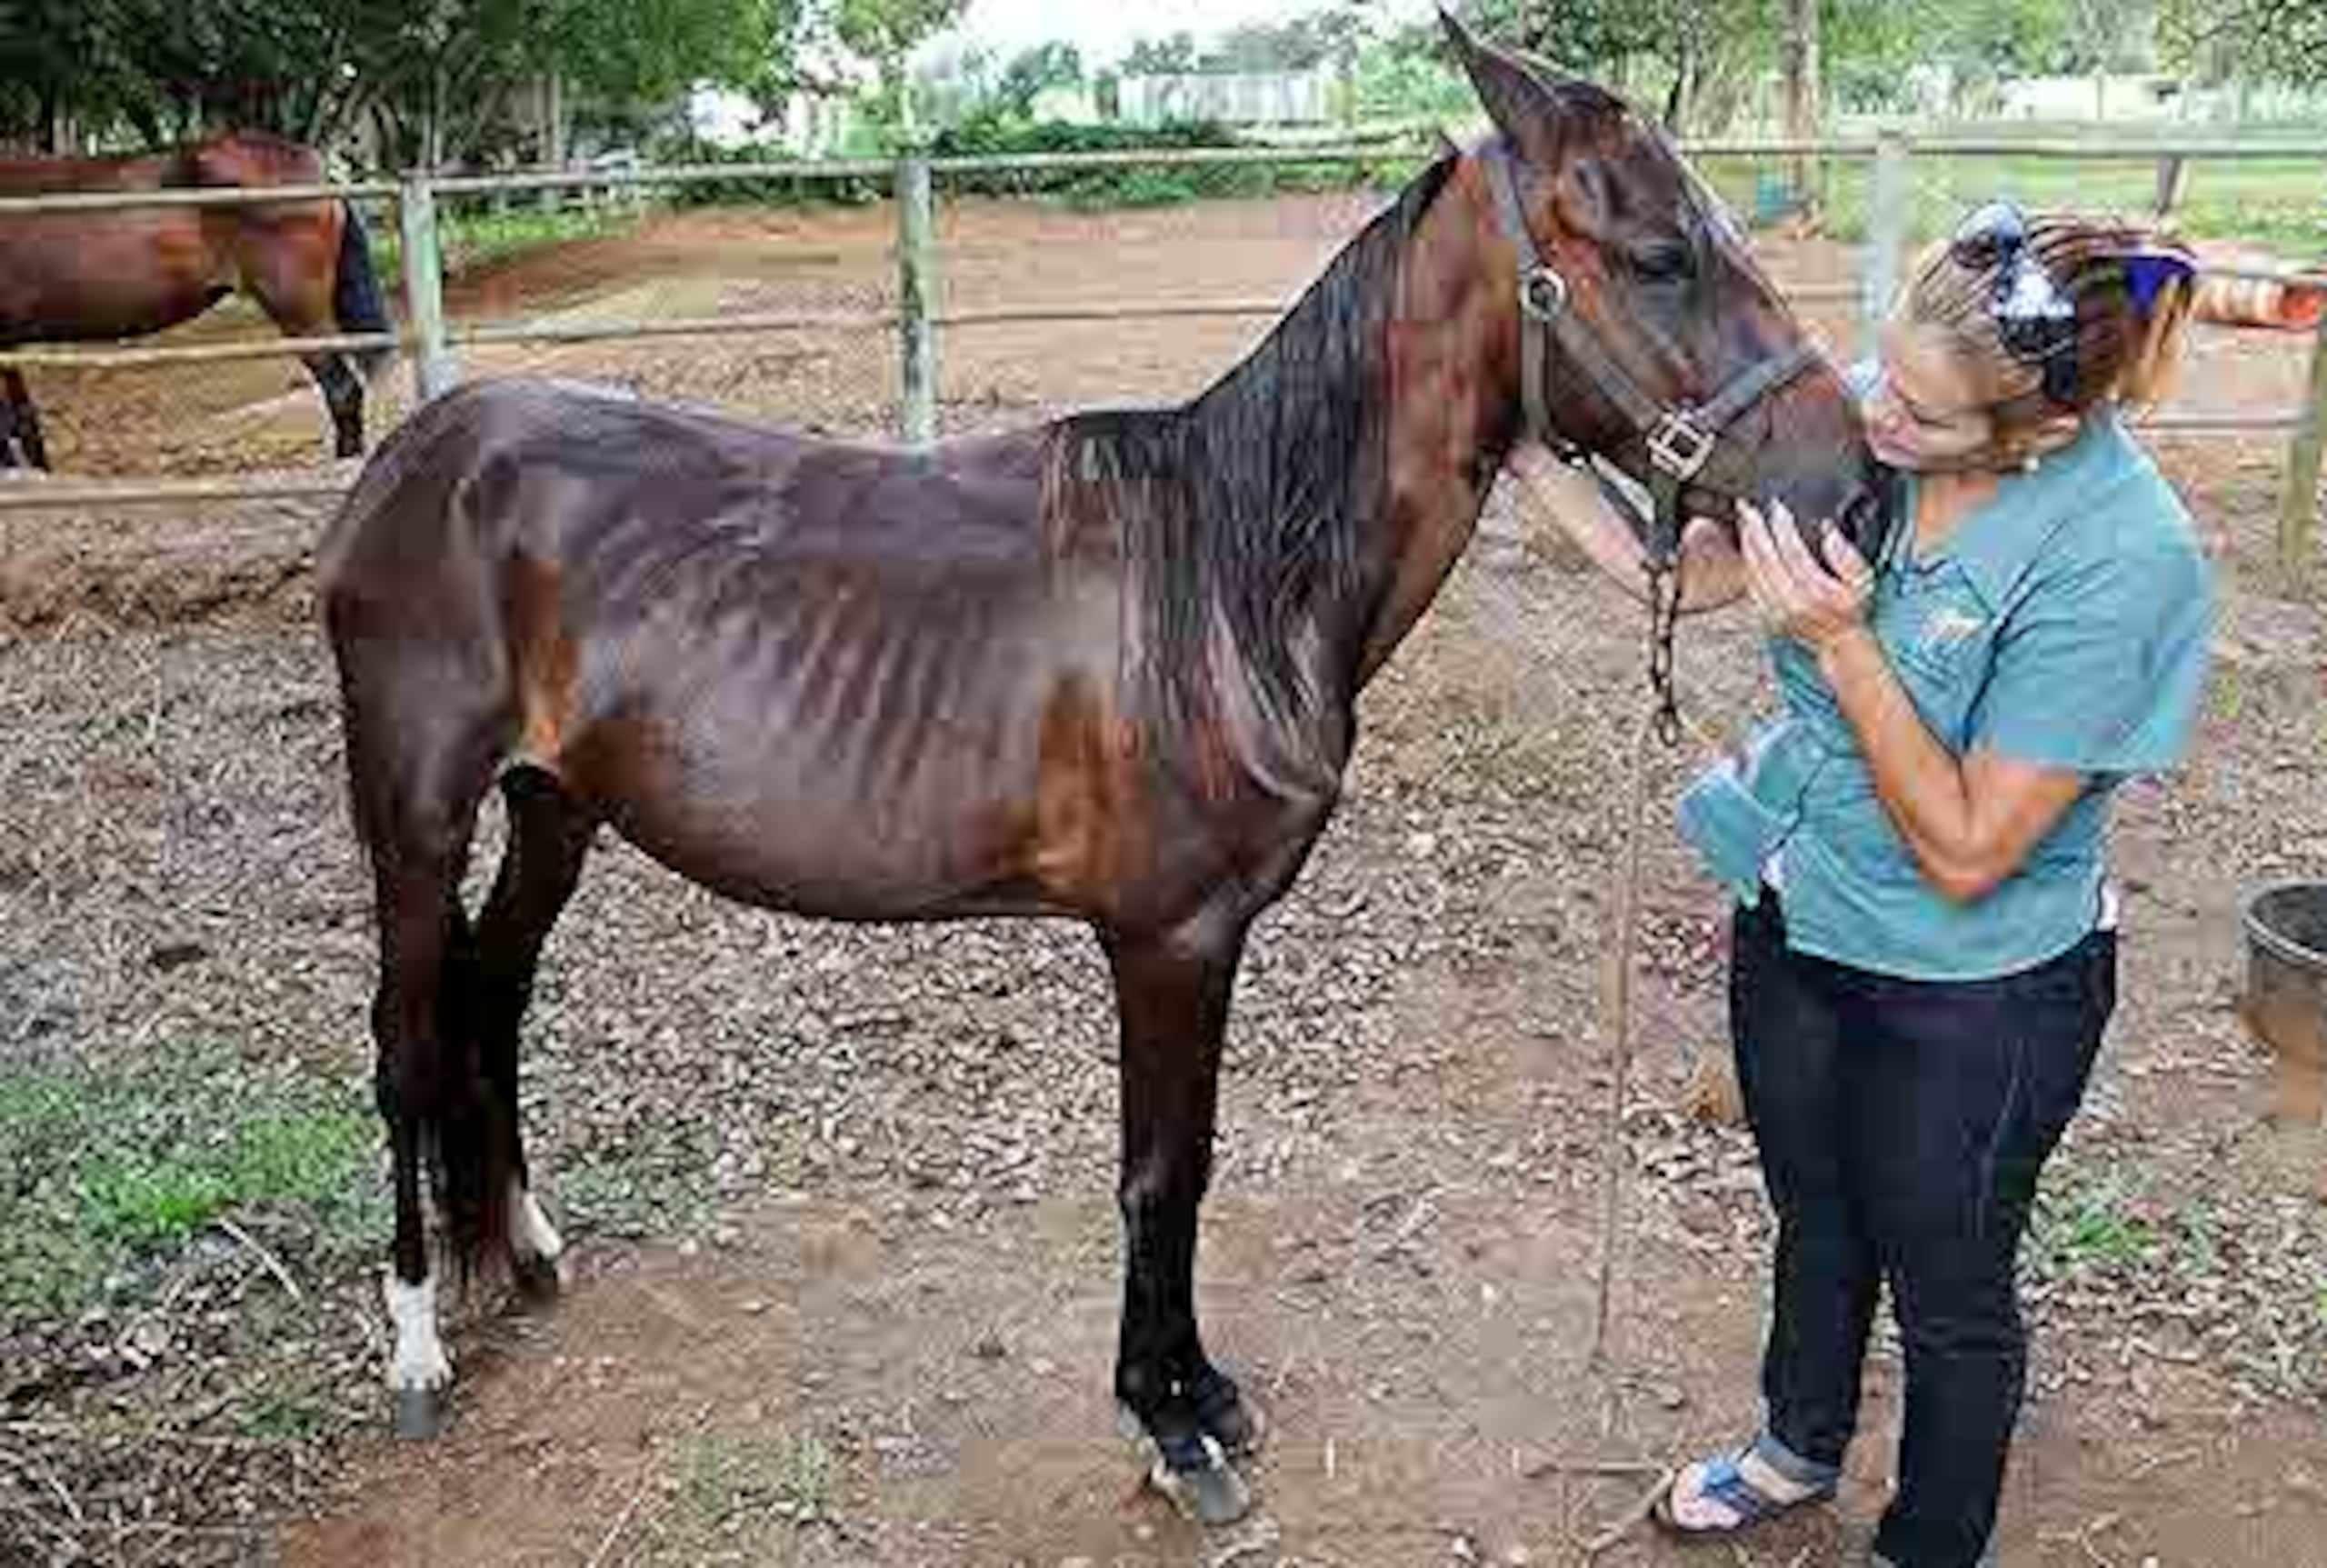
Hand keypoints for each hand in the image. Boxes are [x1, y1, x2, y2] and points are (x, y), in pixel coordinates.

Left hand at [1738, 498, 1873, 652]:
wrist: (1838, 642)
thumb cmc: (1851, 610)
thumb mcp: (1862, 581)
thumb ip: (1847, 555)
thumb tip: (1828, 531)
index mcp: (1813, 592)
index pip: (1791, 551)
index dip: (1782, 526)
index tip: (1777, 507)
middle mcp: (1789, 603)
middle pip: (1765, 559)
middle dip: (1755, 529)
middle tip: (1747, 507)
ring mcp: (1774, 611)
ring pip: (1753, 571)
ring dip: (1746, 543)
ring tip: (1744, 521)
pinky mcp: (1765, 615)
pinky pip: (1750, 584)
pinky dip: (1746, 562)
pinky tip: (1746, 547)